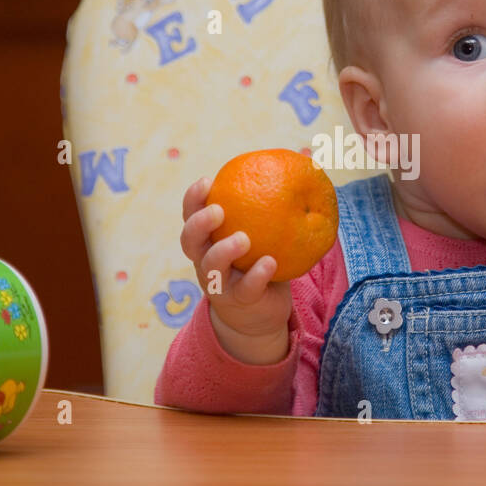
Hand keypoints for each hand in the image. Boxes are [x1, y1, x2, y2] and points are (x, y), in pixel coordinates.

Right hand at [180, 176, 292, 342]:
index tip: (208, 181)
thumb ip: (265, 211)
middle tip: (218, 210)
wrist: (257, 315)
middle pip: (189, 241)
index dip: (193, 199)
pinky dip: (257, 275)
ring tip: (244, 238)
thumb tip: (296, 170)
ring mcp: (218, 284)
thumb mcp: (257, 236)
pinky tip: (270, 262)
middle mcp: (205, 261)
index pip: (190, 216)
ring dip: (225, 250)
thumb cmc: (257, 263)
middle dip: (199, 223)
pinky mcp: (239, 302)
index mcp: (207, 241)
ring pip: (211, 267)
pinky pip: (245, 288)